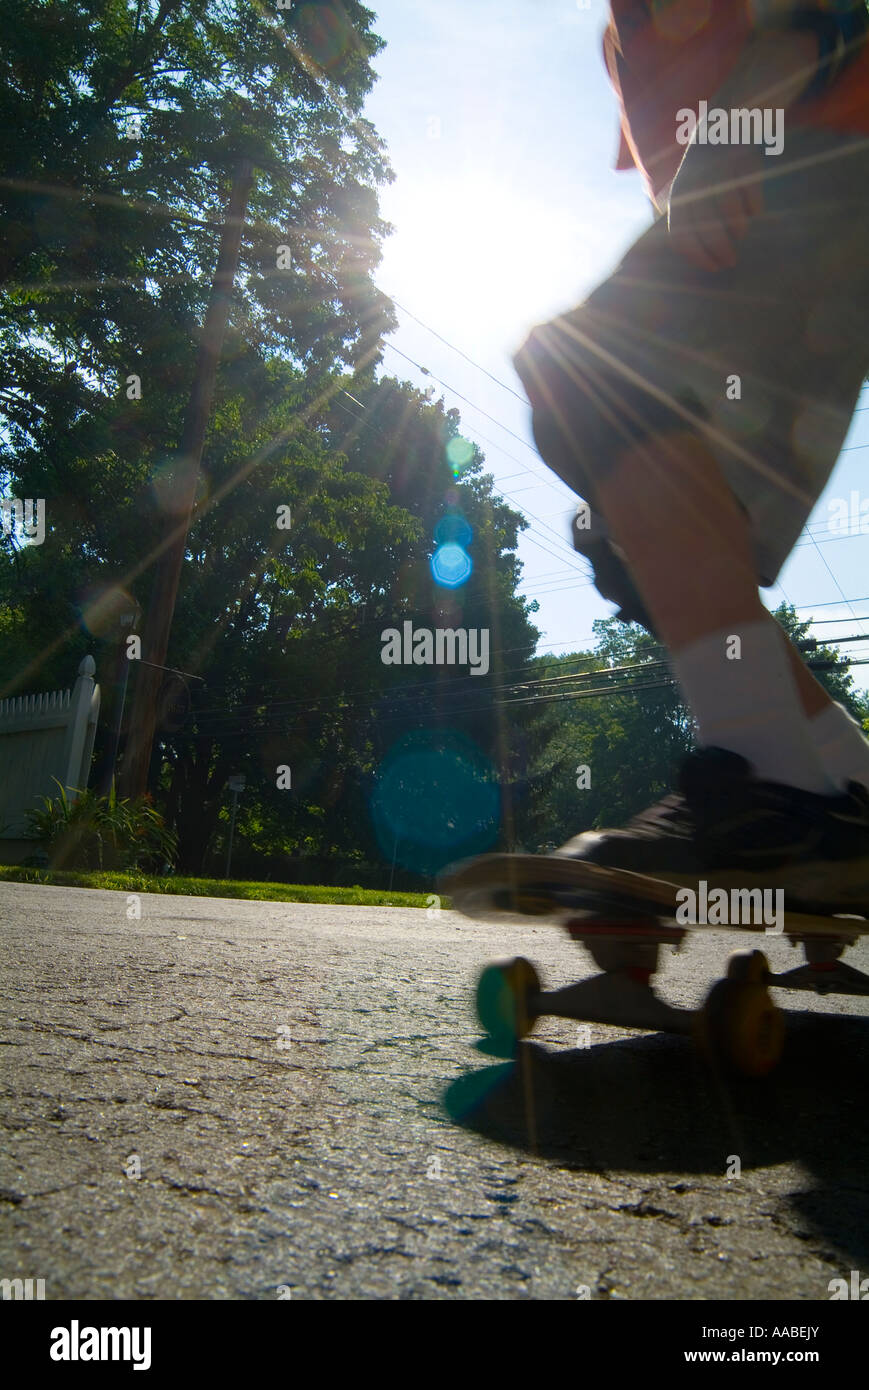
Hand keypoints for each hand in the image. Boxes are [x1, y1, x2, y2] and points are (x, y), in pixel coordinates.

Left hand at [667, 141, 765, 271]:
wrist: (722, 125)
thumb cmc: (704, 172)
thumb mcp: (687, 191)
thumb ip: (687, 219)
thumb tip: (698, 257)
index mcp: (679, 195)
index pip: (682, 235)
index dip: (697, 256)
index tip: (713, 268)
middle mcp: (696, 182)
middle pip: (707, 228)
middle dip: (720, 251)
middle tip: (730, 262)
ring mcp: (720, 170)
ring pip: (731, 212)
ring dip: (737, 230)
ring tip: (740, 234)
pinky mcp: (744, 160)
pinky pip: (751, 194)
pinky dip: (754, 208)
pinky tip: (753, 211)